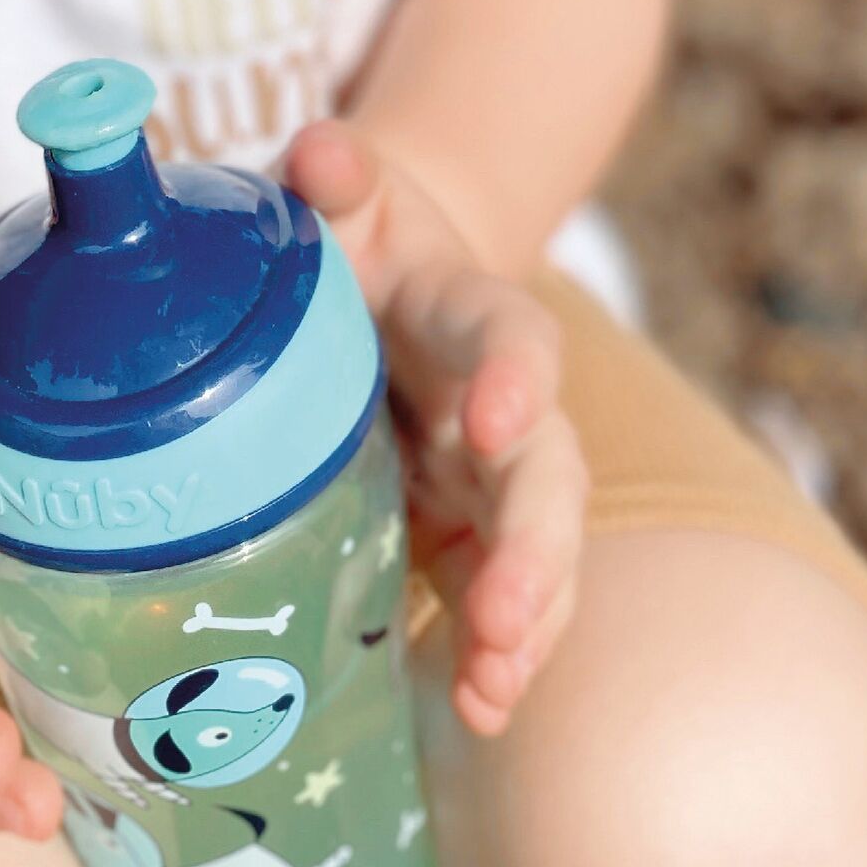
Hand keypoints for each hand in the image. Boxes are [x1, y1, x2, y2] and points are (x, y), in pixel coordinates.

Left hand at [275, 120, 589, 736]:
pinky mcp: (465, 528)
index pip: (510, 335)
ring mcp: (489, 474)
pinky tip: (477, 712)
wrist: (383, 271)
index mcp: (465, 310)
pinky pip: (496, 597)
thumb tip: (319, 153)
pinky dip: (498, 656)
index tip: (496, 416)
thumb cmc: (352, 231)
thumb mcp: (342, 193)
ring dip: (528, 618)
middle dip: (535, 541)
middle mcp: (496, 400)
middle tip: (505, 609)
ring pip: (537, 547)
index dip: (514, 374)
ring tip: (494, 687)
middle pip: (547, 470)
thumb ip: (335, 172)